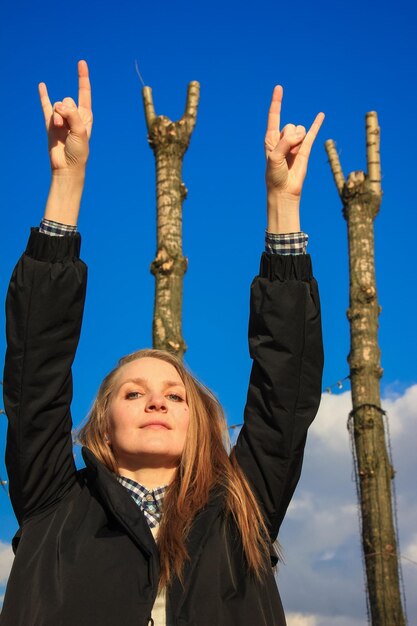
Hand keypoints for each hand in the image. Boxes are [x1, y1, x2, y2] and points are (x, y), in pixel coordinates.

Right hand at [38, 60, 92, 174]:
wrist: (67, 167)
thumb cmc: (78, 151)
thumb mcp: (80, 132)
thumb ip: (72, 115)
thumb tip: (59, 105)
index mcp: (85, 116)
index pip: (84, 93)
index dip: (82, 77)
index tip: (81, 62)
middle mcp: (74, 115)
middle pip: (68, 100)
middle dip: (66, 110)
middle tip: (67, 126)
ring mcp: (62, 118)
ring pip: (57, 106)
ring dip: (57, 117)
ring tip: (60, 130)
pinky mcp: (50, 123)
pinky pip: (45, 106)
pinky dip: (43, 96)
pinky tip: (42, 85)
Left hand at [265, 86, 323, 198]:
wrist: (284, 191)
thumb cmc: (274, 175)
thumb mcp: (274, 157)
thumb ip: (286, 142)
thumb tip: (301, 133)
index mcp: (271, 139)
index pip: (274, 116)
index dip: (276, 102)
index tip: (278, 87)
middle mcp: (282, 139)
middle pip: (290, 126)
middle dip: (290, 137)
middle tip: (286, 154)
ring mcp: (294, 143)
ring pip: (300, 131)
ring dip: (299, 142)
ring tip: (294, 157)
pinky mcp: (305, 149)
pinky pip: (313, 133)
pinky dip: (317, 124)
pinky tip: (321, 114)